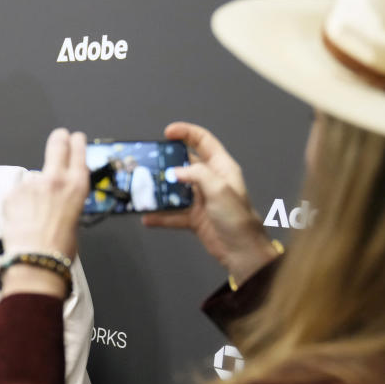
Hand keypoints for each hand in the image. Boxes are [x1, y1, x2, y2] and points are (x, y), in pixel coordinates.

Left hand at [0, 128, 88, 296]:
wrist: (35, 260)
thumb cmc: (59, 248)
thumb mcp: (75, 219)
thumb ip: (68, 201)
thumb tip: (61, 199)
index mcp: (77, 186)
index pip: (77, 151)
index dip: (75, 142)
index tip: (73, 138)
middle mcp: (56, 178)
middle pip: (57, 144)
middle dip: (59, 138)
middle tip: (59, 136)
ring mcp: (32, 184)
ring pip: (33, 179)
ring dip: (33, 191)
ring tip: (34, 216)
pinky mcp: (13, 193)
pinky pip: (18, 195)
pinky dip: (19, 204)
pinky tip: (23, 221)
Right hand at [143, 122, 279, 284]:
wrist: (241, 250)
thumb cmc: (237, 218)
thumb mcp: (219, 190)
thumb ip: (197, 175)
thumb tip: (174, 172)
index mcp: (221, 168)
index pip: (203, 142)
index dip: (186, 133)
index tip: (167, 133)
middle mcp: (210, 181)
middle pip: (185, 164)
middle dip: (167, 162)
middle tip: (149, 162)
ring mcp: (200, 200)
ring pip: (175, 189)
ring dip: (160, 190)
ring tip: (143, 189)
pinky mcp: (193, 218)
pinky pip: (172, 213)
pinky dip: (160, 216)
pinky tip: (147, 217)